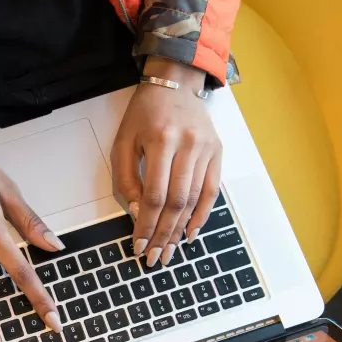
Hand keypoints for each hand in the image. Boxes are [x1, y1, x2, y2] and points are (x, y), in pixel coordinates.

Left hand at [112, 58, 220, 265]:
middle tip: (155, 257)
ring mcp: (207, 149)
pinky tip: (191, 232)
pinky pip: (212, 191)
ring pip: (194, 199)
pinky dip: (202, 215)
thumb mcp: (123, 142)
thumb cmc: (144, 114)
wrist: (175, 83)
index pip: (154, 195)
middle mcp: (188, 145)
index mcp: (161, 140)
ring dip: (181, 229)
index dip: (146, 223)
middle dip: (164, 234)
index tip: (139, 244)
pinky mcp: (218, 152)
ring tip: (170, 250)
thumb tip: (136, 213)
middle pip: (177, 202)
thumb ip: (126, 178)